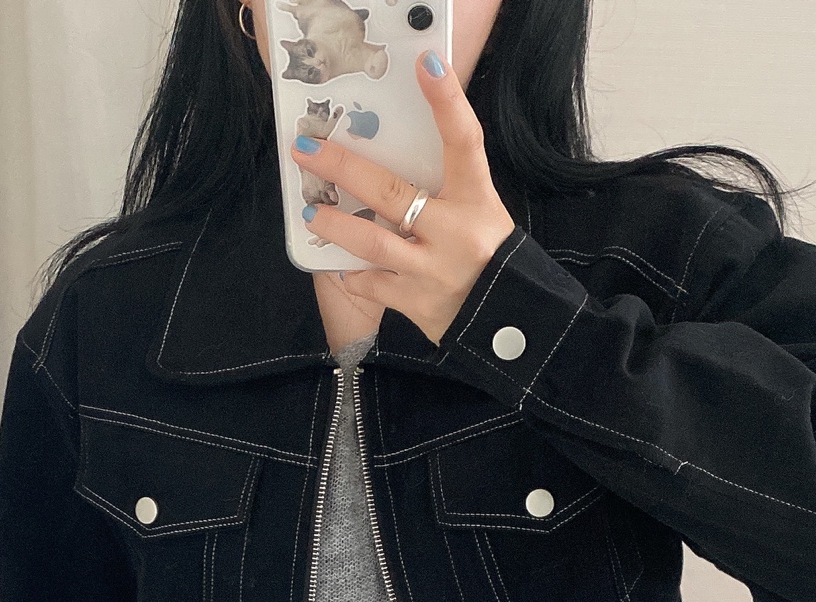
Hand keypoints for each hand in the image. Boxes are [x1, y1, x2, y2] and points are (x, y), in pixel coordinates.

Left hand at [291, 48, 516, 344]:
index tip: (427, 64)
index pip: (464, 141)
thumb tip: (391, 155)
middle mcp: (456, 233)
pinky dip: (353, 275)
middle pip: (391, 193)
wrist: (508, 321)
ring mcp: (435, 271)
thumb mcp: (478, 212)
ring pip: (373, 243)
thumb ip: (445, 187)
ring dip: (336, 226)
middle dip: (344, 167)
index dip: (447, 101)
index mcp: (477, 200)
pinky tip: (341, 266)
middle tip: (308, 149)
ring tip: (313, 212)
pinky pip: (373, 285)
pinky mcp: (418, 304)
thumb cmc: (487, 257)